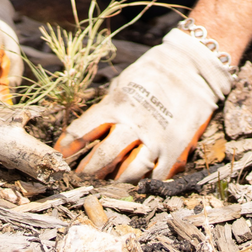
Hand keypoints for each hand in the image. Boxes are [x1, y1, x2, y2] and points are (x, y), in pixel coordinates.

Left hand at [54, 28, 235, 182]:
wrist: (192, 66)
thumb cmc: (152, 72)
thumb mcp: (122, 85)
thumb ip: (108, 108)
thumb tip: (92, 129)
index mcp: (116, 107)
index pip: (83, 131)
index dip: (68, 146)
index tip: (60, 155)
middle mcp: (133, 126)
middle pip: (103, 157)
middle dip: (88, 171)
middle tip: (78, 178)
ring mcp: (155, 139)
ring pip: (129, 172)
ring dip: (114, 181)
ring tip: (105, 185)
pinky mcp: (175, 148)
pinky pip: (158, 174)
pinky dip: (146, 181)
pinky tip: (138, 184)